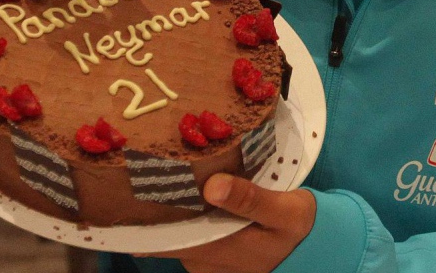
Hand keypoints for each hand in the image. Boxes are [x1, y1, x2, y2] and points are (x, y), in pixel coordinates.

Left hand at [139, 174, 315, 272]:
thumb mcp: (285, 212)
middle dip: (150, 209)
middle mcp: (204, 262)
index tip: (120, 194)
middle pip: (165, 235)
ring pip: (176, 234)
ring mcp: (205, 262)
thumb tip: (211, 185)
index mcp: (217, 251)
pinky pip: (187, 235)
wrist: (315, 247)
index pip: (163, 239)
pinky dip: (183, 215)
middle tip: (136, 172)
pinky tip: (182, 191)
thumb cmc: (298, 229)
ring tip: (156, 174)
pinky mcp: (211, 257)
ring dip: (168, 210)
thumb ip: (250, 199)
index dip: (140, 220)